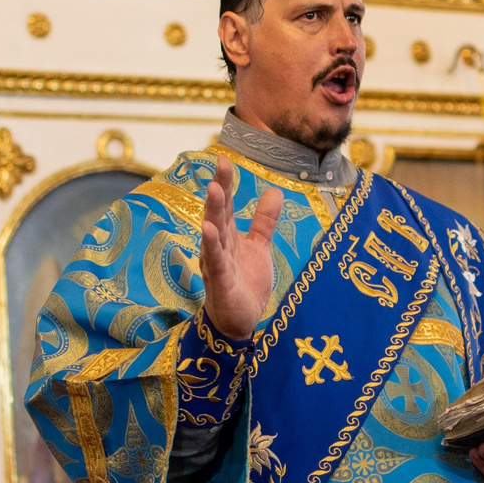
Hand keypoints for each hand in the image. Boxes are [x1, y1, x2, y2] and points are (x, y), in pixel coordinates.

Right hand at [199, 155, 283, 340]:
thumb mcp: (258, 248)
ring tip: (215, 190)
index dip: (227, 184)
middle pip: (219, 214)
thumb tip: (274, 191)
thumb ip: (263, 222)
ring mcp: (217, 264)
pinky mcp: (219, 283)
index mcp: (228, 237)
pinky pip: (215, 262)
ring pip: (214, 235)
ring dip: (214, 212)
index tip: (224, 160)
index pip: (228, 206)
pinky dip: (212, 246)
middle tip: (220, 165)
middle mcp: (219, 246)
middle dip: (220, 190)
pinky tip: (208, 230)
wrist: (238, 322)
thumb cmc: (244, 283)